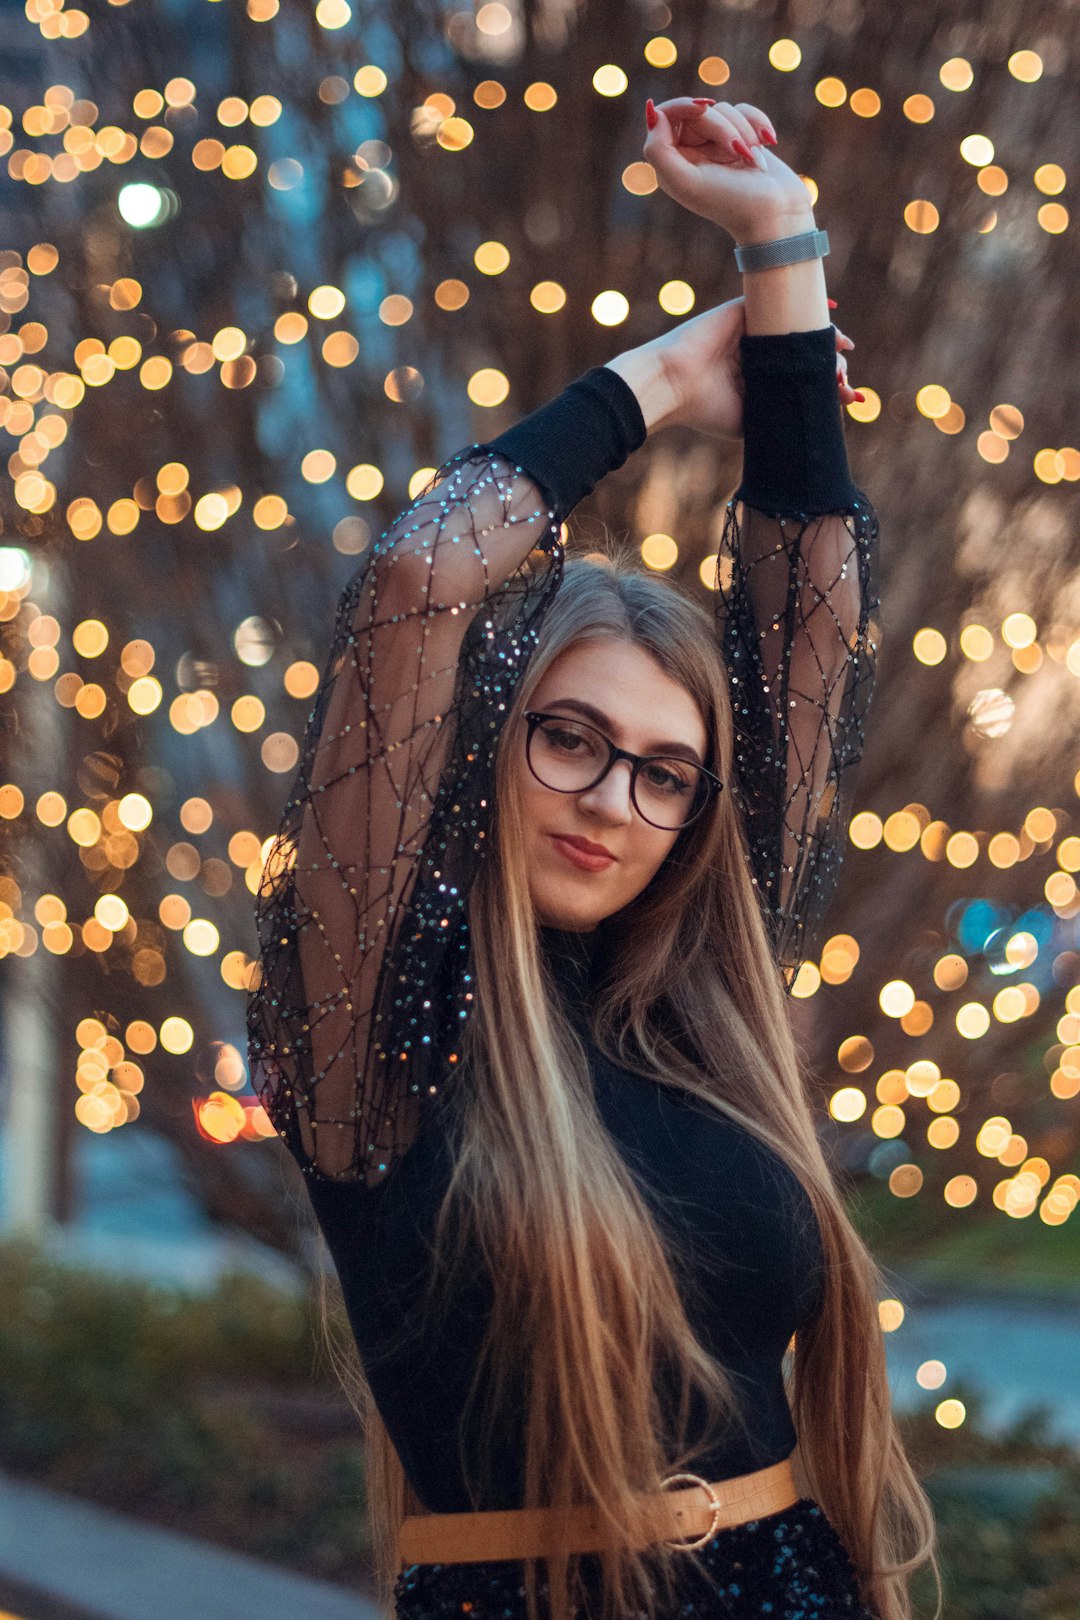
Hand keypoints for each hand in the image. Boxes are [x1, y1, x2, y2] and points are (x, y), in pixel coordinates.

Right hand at [610, 296, 857, 439]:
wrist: (674, 384)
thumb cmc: (707, 408)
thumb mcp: (754, 418)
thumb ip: (783, 411)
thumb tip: (825, 412)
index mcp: (757, 378)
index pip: (800, 376)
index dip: (829, 385)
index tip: (850, 398)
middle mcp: (757, 352)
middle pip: (804, 352)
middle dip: (832, 367)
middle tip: (845, 383)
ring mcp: (751, 329)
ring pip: (798, 328)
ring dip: (825, 340)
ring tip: (843, 353)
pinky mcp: (743, 309)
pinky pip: (779, 299)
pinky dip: (806, 306)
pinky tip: (830, 314)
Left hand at [643, 97, 814, 241]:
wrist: (776, 215)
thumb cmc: (731, 203)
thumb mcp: (687, 183)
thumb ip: (659, 151)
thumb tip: (653, 112)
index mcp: (671, 163)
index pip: (665, 115)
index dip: (683, 105)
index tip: (703, 109)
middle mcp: (691, 153)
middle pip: (699, 111)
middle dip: (722, 127)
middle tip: (737, 153)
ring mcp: (717, 145)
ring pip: (725, 109)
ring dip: (744, 131)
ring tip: (752, 160)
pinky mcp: (742, 138)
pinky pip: (746, 111)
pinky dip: (758, 123)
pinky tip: (767, 144)